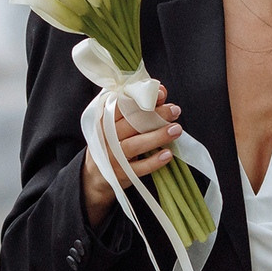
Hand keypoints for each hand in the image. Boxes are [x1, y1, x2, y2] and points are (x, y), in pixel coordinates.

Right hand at [80, 85, 181, 225]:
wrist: (95, 177)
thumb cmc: (111, 143)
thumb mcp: (115, 125)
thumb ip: (135, 109)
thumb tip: (160, 93)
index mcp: (103, 120)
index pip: (121, 105)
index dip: (141, 98)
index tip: (160, 93)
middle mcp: (105, 137)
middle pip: (131, 123)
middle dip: (155, 115)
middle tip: (175, 110)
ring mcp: (112, 156)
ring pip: (135, 144)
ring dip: (157, 136)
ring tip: (176, 130)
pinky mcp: (121, 174)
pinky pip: (139, 168)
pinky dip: (154, 161)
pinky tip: (168, 154)